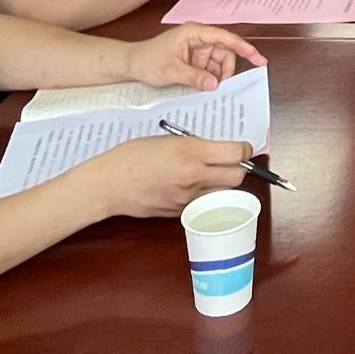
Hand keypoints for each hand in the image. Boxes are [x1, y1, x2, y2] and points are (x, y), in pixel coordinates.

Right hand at [85, 135, 252, 218]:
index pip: (237, 153)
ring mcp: (187, 198)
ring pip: (223, 193)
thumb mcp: (168, 139)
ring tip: (210, 174)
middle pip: (238, 177)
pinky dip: (204, 196)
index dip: (245, 149)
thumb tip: (217, 151)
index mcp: (191, 152)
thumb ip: (195, 145)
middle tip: (231, 161)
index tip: (242, 147)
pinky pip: (203, 204)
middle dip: (239, 168)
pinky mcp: (180, 213)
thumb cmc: (132, 156)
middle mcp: (193, 177)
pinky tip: (190, 187)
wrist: (109, 184)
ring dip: (223, 184)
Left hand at [123, 22, 265, 90]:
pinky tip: (206, 86)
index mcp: (194, 32)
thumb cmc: (147, 60)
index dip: (243, 47)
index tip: (257, 57)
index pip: (224, 38)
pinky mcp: (194, 59)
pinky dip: (210, 78)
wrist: (131, 63)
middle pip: (224, 52)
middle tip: (223, 86)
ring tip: (209, 88)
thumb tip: (214, 83)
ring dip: (217, 76)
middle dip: (226, 69)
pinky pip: (210, 68)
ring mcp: (197, 48)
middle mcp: (198, 38)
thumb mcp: (171, 71)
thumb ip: (194, 77)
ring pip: (218, 62)